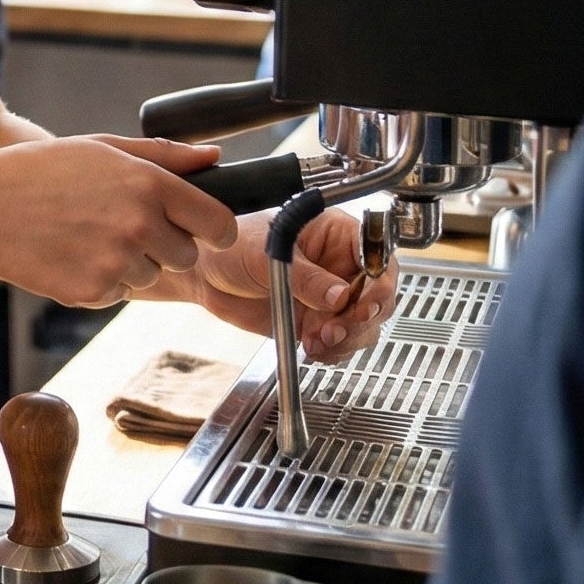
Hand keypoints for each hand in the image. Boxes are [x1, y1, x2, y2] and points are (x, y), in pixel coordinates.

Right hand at [0, 134, 234, 305]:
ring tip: (83, 235)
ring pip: (150, 276)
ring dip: (128, 262)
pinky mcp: (94, 291)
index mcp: (148, 184)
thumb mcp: (101, 148)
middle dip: (163, 244)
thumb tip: (215, 157)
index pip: (218, 222)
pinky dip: (99, 279)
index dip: (214, 228)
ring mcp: (117, 262)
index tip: (203, 230)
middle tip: (117, 224)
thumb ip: (165, 155)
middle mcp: (140, 224)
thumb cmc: (36, 171)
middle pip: (186, 255)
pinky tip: (68, 253)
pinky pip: (117, 293)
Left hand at [173, 206, 396, 361]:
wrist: (204, 276)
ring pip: (366, 323)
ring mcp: (332, 295)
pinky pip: (345, 342)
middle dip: (363, 316)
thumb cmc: (229, 247)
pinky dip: (334, 351)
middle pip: (380, 294)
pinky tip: (312, 346)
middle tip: (336, 327)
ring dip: (348, 337)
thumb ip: (304, 277)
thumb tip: (339, 295)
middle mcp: (340, 264)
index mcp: (333, 232)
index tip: (365, 301)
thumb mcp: (265, 254)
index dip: (380, 279)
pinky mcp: (320, 321)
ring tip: (319, 339)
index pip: (376, 253)